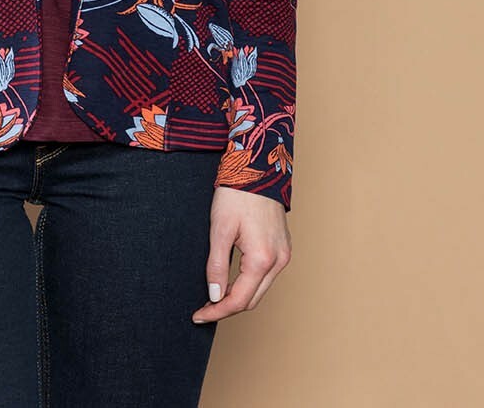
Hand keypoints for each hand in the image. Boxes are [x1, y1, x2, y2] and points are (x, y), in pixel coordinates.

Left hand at [191, 186, 291, 322]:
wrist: (258, 168)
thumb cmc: (237, 194)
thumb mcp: (220, 229)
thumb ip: (217, 266)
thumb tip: (215, 296)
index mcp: (262, 258)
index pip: (239, 300)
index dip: (217, 312)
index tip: (199, 315)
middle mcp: (279, 260)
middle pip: (252, 299)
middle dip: (227, 308)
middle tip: (204, 308)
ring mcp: (284, 254)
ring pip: (260, 289)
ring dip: (239, 296)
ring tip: (215, 296)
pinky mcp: (283, 247)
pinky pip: (266, 275)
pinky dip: (249, 283)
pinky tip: (233, 280)